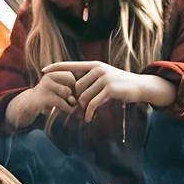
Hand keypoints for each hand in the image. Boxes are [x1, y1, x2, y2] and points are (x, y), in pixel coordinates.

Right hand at [6, 70, 78, 127]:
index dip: (78, 86)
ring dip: (72, 102)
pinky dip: (67, 109)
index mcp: (54, 72)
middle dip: (76, 94)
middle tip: (76, 103)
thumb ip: (73, 88)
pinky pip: (61, 103)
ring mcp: (44, 86)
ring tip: (71, 108)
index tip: (77, 96)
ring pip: (67, 92)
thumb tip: (90, 91)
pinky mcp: (43, 98)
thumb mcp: (60, 90)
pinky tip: (66, 112)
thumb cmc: (49, 98)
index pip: (73, 75)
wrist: (29, 107)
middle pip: (72, 82)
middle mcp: (48, 76)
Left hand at [42, 61, 174, 121]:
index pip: (70, 65)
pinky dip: (88, 113)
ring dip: (82, 108)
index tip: (43, 71)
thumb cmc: (120, 85)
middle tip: (76, 112)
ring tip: (84, 115)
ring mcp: (103, 78)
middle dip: (74, 101)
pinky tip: (89, 119)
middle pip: (75, 87)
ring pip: (83, 96)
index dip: (56, 67)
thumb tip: (74, 89)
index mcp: (94, 65)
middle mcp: (97, 69)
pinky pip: (92, 103)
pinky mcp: (109, 89)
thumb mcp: (104, 79)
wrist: (139, 87)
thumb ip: (90, 81)